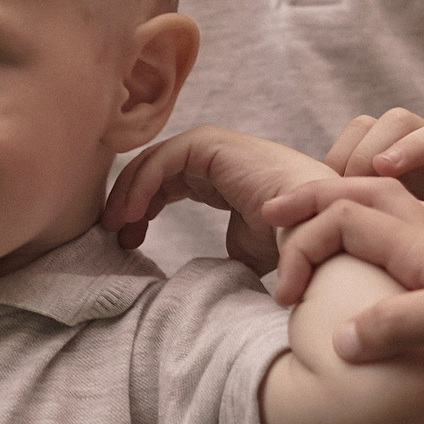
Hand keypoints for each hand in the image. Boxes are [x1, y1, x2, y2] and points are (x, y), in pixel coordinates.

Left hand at [102, 127, 332, 273]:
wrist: (311, 231)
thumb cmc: (288, 242)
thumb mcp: (243, 250)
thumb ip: (219, 254)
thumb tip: (201, 280)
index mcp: (220, 176)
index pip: (166, 183)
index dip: (142, 209)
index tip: (128, 242)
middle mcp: (215, 157)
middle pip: (153, 170)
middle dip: (128, 200)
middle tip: (113, 235)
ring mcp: (215, 146)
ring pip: (153, 162)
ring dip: (128, 193)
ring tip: (115, 228)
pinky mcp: (212, 144)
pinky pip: (162, 160)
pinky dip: (141, 185)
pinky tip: (130, 215)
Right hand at [263, 183, 423, 362]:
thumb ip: (400, 325)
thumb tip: (339, 342)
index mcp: (421, 246)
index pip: (341, 219)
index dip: (302, 241)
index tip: (283, 290)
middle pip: (361, 209)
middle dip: (314, 213)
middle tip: (274, 233)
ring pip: (392, 247)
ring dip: (354, 252)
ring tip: (324, 284)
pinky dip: (399, 303)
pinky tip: (398, 342)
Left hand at [325, 109, 423, 230]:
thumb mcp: (403, 227)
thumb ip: (358, 226)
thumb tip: (303, 246)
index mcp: (405, 163)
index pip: (363, 133)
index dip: (339, 155)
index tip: (323, 194)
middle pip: (397, 122)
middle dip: (367, 147)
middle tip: (346, 181)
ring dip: (414, 146)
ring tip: (386, 168)